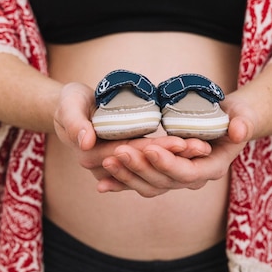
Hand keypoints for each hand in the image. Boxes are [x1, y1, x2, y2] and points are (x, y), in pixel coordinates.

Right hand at [53, 83, 212, 182]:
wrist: (70, 109)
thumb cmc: (69, 103)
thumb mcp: (68, 106)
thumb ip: (74, 122)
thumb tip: (86, 141)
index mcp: (93, 156)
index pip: (130, 155)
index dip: (156, 149)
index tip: (180, 141)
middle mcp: (107, 168)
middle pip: (146, 164)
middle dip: (175, 156)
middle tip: (202, 146)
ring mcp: (119, 168)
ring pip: (152, 168)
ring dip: (178, 160)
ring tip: (203, 147)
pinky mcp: (128, 162)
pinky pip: (152, 165)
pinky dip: (171, 158)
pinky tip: (193, 151)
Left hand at [98, 95, 256, 196]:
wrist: (229, 123)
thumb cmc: (236, 116)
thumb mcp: (243, 115)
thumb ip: (243, 123)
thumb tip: (239, 130)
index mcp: (212, 168)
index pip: (187, 173)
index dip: (168, 163)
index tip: (149, 149)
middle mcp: (193, 179)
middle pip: (163, 181)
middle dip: (140, 168)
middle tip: (119, 151)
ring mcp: (177, 179)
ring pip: (149, 185)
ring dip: (127, 176)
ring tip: (107, 161)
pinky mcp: (163, 175)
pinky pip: (141, 183)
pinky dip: (122, 183)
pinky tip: (101, 183)